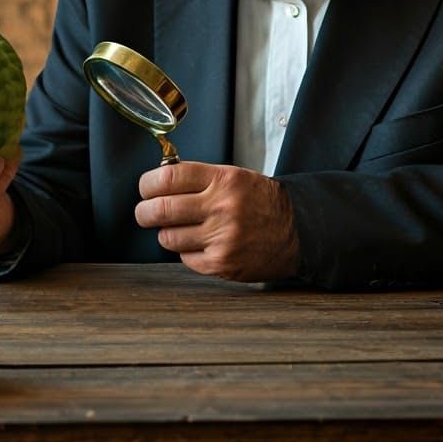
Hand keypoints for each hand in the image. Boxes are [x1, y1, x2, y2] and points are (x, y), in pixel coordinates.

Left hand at [135, 162, 299, 282]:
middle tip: (146, 213)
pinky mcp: (222, 264)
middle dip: (145, 212)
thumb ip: (197, 179)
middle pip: (160, 210)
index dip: (147, 184)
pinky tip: (202, 244)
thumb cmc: (259, 201)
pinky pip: (184, 258)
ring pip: (168, 238)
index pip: (168, 178)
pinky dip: (187, 252)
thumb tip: (157, 182)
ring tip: (182, 228)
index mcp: (223, 180)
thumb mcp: (233, 177)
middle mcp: (222, 208)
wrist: (297, 230)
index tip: (145, 188)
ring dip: (168, 233)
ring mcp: (222, 238)